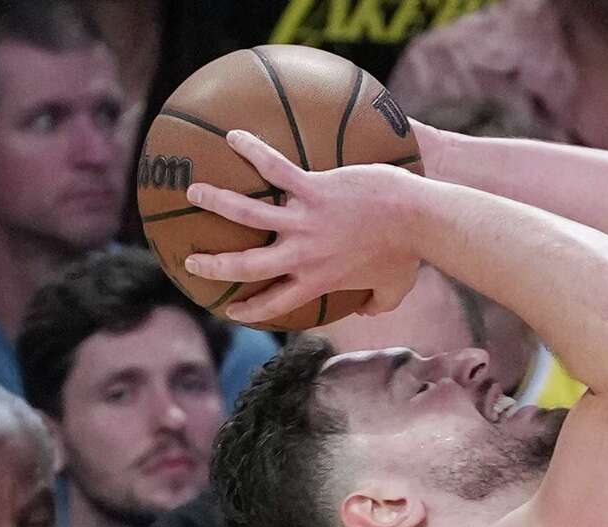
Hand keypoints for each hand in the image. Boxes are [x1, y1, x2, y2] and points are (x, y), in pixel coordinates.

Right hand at [184, 129, 420, 326]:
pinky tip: (233, 136)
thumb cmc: (408, 253)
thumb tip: (369, 310)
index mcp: (316, 280)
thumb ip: (377, 304)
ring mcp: (305, 221)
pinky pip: (275, 168)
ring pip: (248, 215)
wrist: (415, 218)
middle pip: (247, 267)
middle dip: (215, 266)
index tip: (230, 308)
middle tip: (191, 260)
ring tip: (192, 192)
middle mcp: (303, 255)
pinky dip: (253, 150)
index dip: (250, 309)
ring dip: (217, 204)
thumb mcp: (393, 289)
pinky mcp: (314, 188)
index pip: (274, 302)